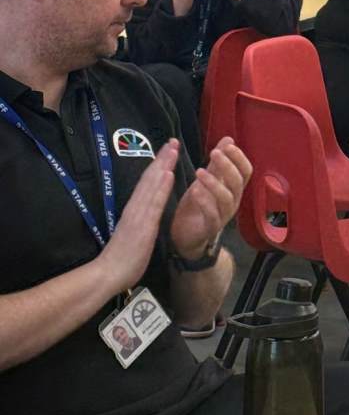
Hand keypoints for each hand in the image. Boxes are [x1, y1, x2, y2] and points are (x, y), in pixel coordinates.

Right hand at [100, 140, 181, 293]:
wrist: (108, 273)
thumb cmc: (122, 258)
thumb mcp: (133, 233)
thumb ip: (140, 220)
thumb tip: (146, 211)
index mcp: (134, 210)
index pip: (147, 183)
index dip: (157, 166)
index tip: (166, 151)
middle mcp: (136, 208)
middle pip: (150, 178)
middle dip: (162, 159)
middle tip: (173, 141)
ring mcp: (139, 214)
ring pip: (152, 185)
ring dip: (163, 165)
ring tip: (173, 149)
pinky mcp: (143, 225)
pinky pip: (154, 202)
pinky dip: (161, 187)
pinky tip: (168, 174)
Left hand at [169, 137, 250, 261]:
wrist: (186, 236)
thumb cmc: (198, 205)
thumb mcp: (207, 179)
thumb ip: (218, 162)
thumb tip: (228, 139)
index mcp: (234, 189)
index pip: (246, 171)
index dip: (239, 158)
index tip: (228, 145)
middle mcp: (233, 201)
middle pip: (238, 182)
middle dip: (227, 166)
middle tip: (213, 153)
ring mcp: (223, 215)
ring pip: (226, 198)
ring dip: (214, 183)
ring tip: (199, 171)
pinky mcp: (210, 228)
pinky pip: (212, 215)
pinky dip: (204, 202)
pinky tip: (194, 191)